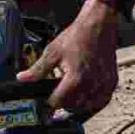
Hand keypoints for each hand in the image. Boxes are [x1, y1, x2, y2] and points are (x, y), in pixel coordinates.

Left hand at [20, 0, 120, 116]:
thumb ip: (38, 70)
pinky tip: (86, 99)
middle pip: (73, 108)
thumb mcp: (53, 52)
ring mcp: (104, 84)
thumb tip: (22, 79)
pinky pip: (102, 101)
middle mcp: (91, 85)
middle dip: (63, 105)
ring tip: (70, 100)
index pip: (58, 102)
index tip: (44, 104)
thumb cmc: (77, 36)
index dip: (48, 104)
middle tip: (56, 99)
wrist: (98, 25)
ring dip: (78, 107)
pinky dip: (93, 103)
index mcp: (75, 79)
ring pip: (88, 108)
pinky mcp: (112, 82)